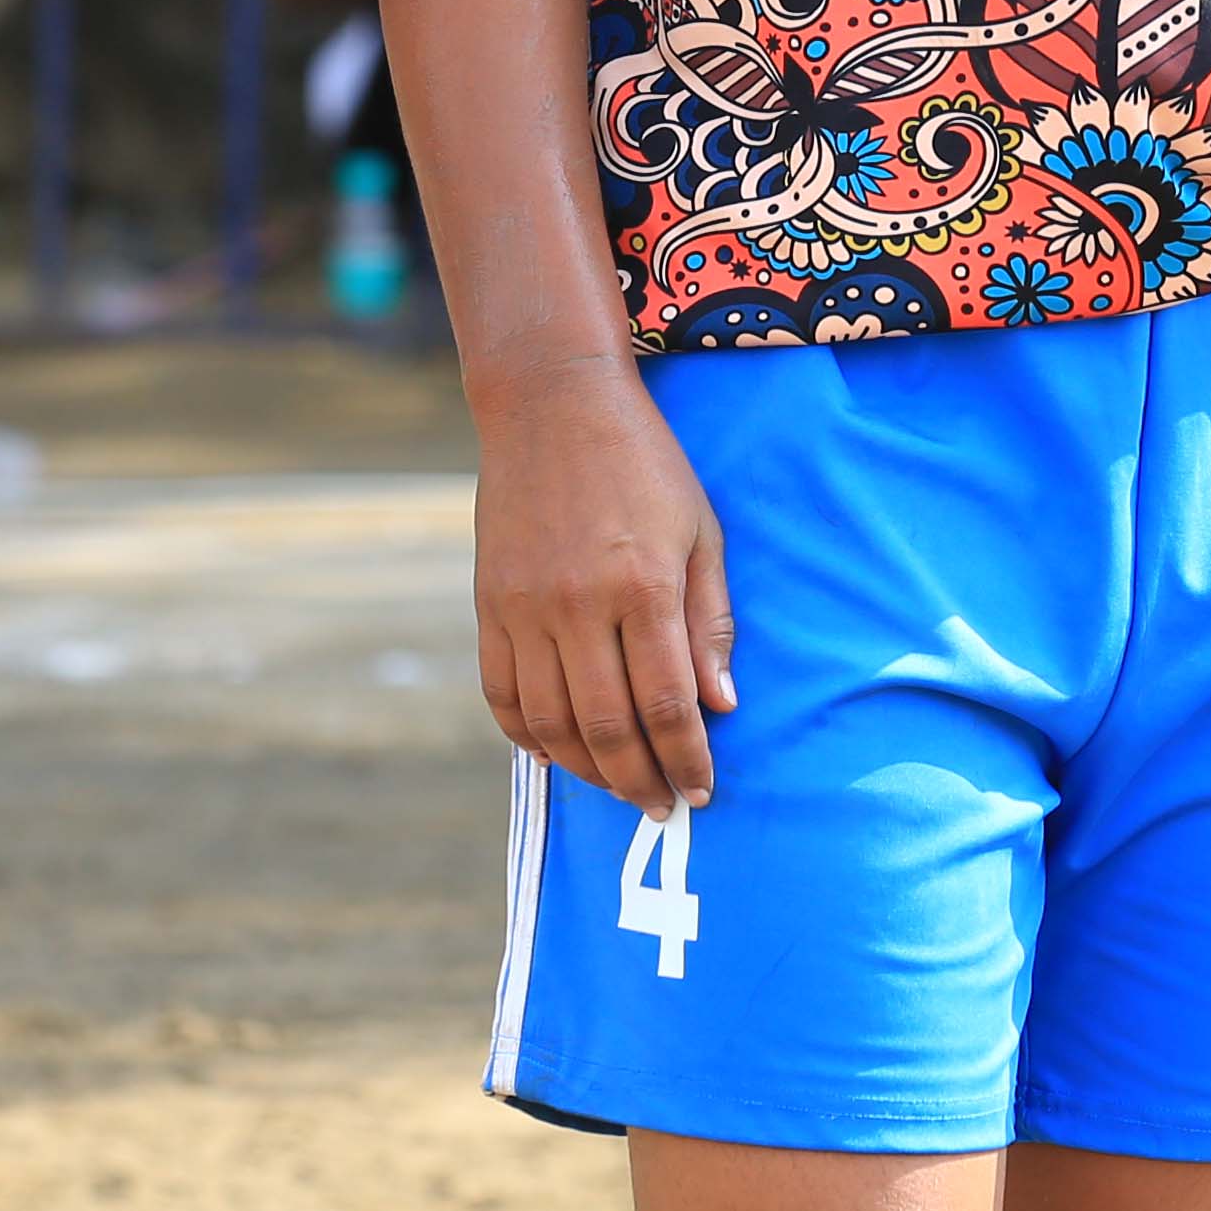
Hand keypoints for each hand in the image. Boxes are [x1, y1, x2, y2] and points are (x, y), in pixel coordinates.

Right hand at [472, 361, 733, 817]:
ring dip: (587, 770)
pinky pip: (501, 694)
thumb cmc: (644, 462)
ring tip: (618, 785)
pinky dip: (527, 736)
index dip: (686, 759)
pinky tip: (557, 751)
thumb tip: (720, 705)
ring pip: (551, 724)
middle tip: (662, 808)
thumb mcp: (701, 530)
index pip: (667, 704)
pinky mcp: (490, 604)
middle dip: (640, 781)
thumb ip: (711, 621)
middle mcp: (579, 605)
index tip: (700, 790)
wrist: (552, 403)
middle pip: (607, 728)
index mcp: (643, 586)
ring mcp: (526, 608)